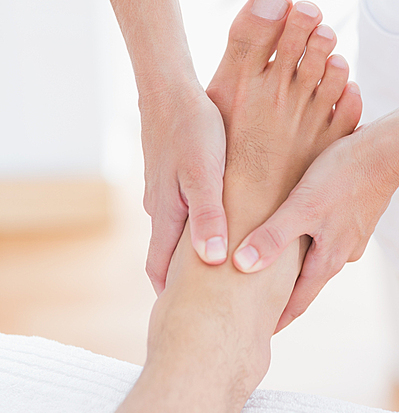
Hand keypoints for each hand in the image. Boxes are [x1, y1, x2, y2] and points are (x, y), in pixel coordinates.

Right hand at [140, 82, 226, 294]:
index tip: (191, 321)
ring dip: (193, 255)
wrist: (169, 91)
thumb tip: (213, 260)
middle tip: (210, 304)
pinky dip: (198, 229)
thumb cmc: (191, 130)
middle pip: (168, 258)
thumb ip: (208, 215)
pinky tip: (220, 226)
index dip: (173, 297)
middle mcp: (161, 210)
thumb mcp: (204, 173)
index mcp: (167, 215)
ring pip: (177, 235)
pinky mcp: (173, 178)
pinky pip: (184, 213)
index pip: (161, 270)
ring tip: (222, 271)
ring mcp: (165, 194)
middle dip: (184, 283)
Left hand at [232, 124, 398, 329]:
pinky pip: (327, 235)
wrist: (388, 150)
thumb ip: (273, 236)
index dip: (277, 317)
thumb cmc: (343, 175)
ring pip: (318, 256)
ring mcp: (352, 234)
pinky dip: (310, 239)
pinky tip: (300, 229)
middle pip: (308, 281)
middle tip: (259, 304)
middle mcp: (343, 252)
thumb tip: (241, 266)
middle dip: (285, 293)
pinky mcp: (355, 214)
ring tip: (274, 265)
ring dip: (298, 264)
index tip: (258, 334)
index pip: (299, 301)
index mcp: (329, 259)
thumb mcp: (302, 206)